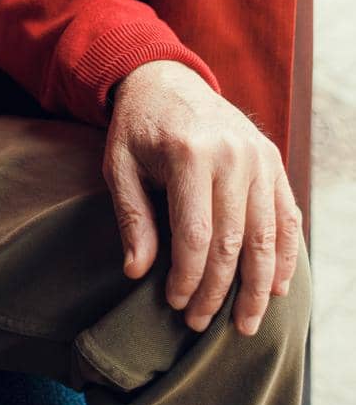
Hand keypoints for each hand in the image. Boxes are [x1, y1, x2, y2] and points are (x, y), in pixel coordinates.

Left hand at [103, 60, 302, 336]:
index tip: (174, 304)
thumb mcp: (119, 166)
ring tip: (245, 324)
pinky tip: (276, 287)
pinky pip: (285, 215)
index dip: (188, 278)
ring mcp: (258, 156)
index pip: (195, 235)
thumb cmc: (137, 128)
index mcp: (189, 153)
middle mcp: (231, 154)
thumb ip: (132, 218)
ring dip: (258, 287)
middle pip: (233, 241)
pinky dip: (283, 254)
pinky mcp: (272, 159)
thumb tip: (137, 273)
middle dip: (219, 291)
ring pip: (265, 235)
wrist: (166, 80)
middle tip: (201, 324)